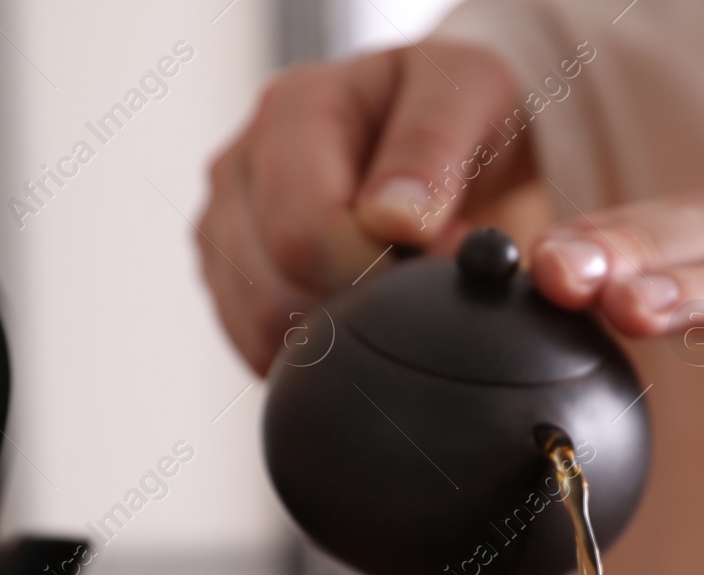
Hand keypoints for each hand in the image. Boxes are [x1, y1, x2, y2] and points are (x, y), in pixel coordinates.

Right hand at [198, 42, 529, 374]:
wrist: (466, 139)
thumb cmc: (469, 112)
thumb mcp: (475, 93)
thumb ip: (433, 147)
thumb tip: (395, 221)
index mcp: (295, 110)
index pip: (306, 233)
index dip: (379, 273)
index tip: (444, 266)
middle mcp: (245, 163)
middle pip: (276, 290)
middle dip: (365, 308)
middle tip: (429, 285)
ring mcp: (228, 222)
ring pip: (260, 326)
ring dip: (344, 334)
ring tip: (401, 291)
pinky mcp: (232, 272)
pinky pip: (255, 345)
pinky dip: (318, 351)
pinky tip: (367, 316)